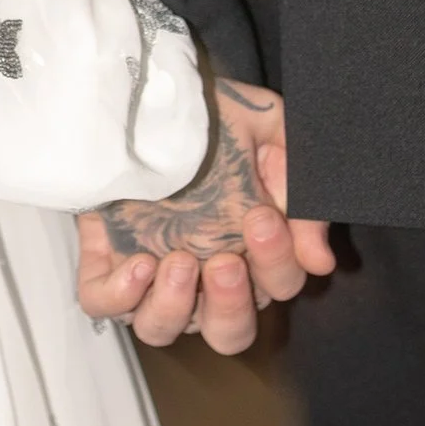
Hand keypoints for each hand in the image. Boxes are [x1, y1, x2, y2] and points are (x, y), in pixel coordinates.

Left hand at [76, 78, 335, 354]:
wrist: (144, 93)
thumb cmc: (212, 117)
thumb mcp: (269, 132)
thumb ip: (301, 191)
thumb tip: (320, 261)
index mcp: (251, 251)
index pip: (277, 286)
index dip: (277, 263)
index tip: (263, 217)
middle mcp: (205, 275)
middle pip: (228, 332)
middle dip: (230, 304)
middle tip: (225, 261)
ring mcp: (152, 274)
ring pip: (162, 329)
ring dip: (176, 307)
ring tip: (180, 261)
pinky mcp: (105, 263)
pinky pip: (105, 306)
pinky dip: (121, 297)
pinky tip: (139, 264)